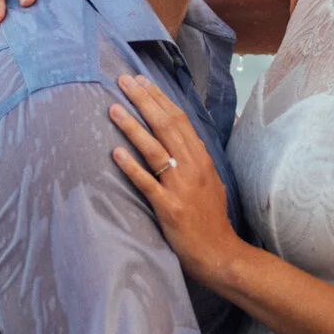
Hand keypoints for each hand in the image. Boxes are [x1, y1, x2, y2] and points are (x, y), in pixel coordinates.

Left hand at [108, 73, 244, 288]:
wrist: (220, 253)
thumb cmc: (211, 219)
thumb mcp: (211, 181)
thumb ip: (196, 160)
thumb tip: (182, 140)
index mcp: (202, 158)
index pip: (179, 120)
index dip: (159, 99)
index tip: (142, 81)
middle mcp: (193, 167)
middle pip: (165, 126)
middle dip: (143, 101)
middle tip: (123, 81)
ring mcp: (181, 187)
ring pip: (154, 149)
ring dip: (132, 127)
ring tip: (113, 109)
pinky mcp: (170, 207)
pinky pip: (147, 183)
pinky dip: (132, 166)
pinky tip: (116, 153)